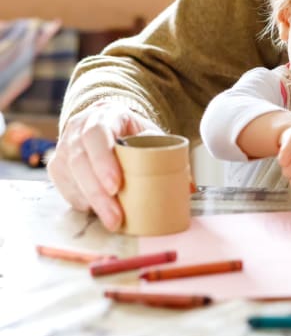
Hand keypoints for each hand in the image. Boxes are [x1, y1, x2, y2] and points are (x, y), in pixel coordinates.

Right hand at [47, 101, 162, 230]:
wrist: (108, 123)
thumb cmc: (132, 133)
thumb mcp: (151, 135)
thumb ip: (167, 155)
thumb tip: (188, 187)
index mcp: (104, 115)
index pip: (97, 134)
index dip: (103, 161)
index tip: (116, 186)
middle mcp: (78, 129)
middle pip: (80, 161)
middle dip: (97, 193)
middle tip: (116, 216)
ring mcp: (64, 147)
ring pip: (70, 176)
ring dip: (90, 202)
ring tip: (111, 221)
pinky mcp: (58, 166)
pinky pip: (65, 187)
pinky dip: (81, 202)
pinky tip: (97, 212)